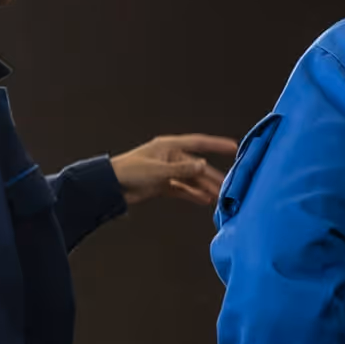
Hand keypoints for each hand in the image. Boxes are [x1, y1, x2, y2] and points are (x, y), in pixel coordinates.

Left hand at [110, 133, 238, 206]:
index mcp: (169, 147)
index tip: (234, 147)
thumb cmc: (129, 172)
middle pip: (198, 166)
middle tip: (229, 186)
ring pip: (192, 180)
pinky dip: (193, 195)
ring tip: (219, 197)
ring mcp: (168, 172)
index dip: (217, 144)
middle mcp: (171, 158)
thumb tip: (203, 165)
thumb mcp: (157, 170)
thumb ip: (182, 169)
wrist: (110, 187)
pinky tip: (204, 201)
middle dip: (213, 176)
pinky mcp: (163, 185)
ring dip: (205, 188)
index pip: (199, 143)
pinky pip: (183, 189)